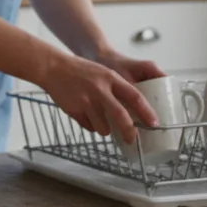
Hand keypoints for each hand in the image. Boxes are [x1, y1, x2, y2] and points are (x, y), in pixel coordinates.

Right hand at [38, 53, 158, 143]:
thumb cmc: (80, 71)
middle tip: (132, 139)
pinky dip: (90, 124)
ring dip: (104, 128)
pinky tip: (84, 113)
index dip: (146, 111)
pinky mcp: (75, 110)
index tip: (154, 123)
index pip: (135, 97)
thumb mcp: (103, 73)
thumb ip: (116, 89)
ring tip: (98, 118)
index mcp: (110, 78)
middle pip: (120, 116)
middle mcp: (100, 90)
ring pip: (103, 127)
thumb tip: (132, 111)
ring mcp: (86, 101)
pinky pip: (88, 127)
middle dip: (129, 132)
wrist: (53, 67)